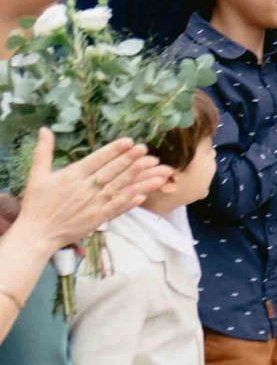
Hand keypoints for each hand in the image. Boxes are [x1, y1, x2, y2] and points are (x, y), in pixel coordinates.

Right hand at [13, 132, 171, 252]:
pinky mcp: (97, 219)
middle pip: (111, 172)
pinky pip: (116, 208)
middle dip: (129, 160)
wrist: (36, 235)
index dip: (113, 150)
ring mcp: (93, 205)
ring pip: (118, 188)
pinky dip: (129, 201)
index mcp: (72, 176)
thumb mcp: (37, 175)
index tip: (128, 141)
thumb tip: (45, 129)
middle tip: (145, 149)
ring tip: (153, 167)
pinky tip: (143, 194)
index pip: (96, 160)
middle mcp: (84, 189)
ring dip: (137, 177)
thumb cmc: (36, 204)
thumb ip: (44, 151)